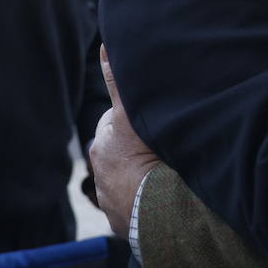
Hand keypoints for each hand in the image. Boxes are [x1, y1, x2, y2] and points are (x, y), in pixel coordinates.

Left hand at [89, 45, 160, 238]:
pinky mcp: (125, 221)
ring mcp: (112, 199)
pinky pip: (137, 204)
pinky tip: (163, 193)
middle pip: (122, 150)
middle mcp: (102, 173)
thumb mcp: (129, 113)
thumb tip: (104, 46)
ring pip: (129, 177)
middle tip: (162, 144)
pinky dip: (147, 198)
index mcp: (104, 146)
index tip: (152, 119)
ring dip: (142, 173)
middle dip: (136, 146)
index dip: (135, 117)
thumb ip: (117, 81)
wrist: (156, 209)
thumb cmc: (145, 157)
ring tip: (165, 170)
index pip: (117, 122)